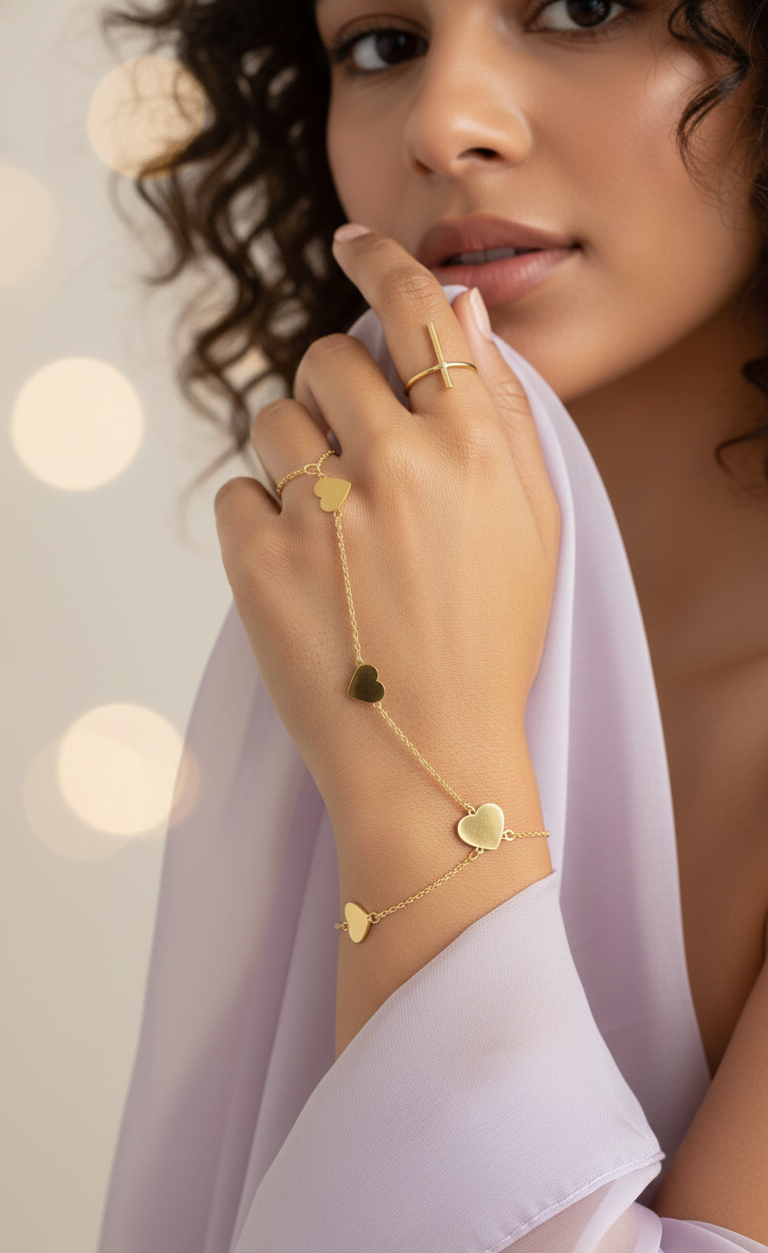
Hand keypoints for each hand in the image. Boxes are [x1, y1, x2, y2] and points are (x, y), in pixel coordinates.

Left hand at [215, 229, 559, 870]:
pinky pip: (237, 491)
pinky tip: (304, 572)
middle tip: (352, 457)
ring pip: (271, 420)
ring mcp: (321, 512)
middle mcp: (395, 463)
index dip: (378, 262)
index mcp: (470, 445)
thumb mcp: (533, 523)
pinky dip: (262, 520)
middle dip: (331, 394)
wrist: (432, 758)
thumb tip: (465, 311)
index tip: (350, 242)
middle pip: (323, 358)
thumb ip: (500, 409)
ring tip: (331, 529)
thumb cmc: (490, 641)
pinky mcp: (258, 561)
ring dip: (294, 458)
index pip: (415, 307)